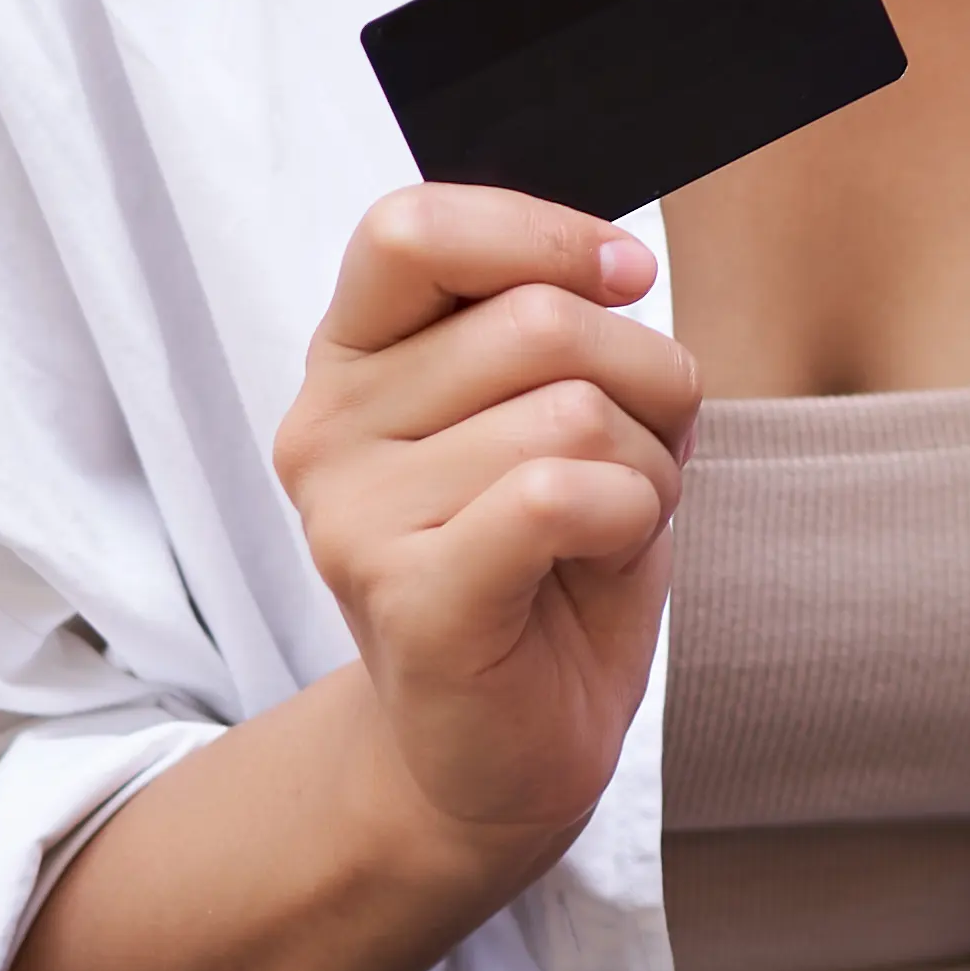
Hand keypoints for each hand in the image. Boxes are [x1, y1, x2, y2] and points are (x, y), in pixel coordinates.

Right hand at [271, 188, 698, 889]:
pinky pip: (562, 493)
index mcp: (354, 357)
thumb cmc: (548, 561)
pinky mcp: (406, 596)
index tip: (625, 280)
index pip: (411, 228)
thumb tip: (617, 268)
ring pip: (572, 410)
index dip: (543, 236)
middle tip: (625, 464)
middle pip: (538, 318)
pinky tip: (593, 562)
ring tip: (598, 531)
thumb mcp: (557, 404)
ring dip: (643, 469)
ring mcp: (352, 516)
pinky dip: (629, 517)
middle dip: (642, 383)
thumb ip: (557, 317)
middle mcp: (326, 426)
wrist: (510, 743)